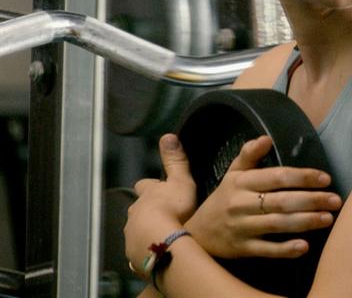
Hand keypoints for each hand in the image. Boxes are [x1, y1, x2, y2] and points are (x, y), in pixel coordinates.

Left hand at [124, 134, 196, 269]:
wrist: (162, 243)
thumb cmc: (173, 209)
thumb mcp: (180, 180)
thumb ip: (175, 160)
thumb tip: (168, 136)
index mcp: (147, 194)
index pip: (144, 186)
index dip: (150, 187)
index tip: (156, 188)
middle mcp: (134, 213)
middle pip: (137, 209)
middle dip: (146, 211)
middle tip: (161, 215)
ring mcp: (132, 235)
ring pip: (136, 230)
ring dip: (146, 231)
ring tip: (161, 236)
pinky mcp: (134, 254)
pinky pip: (139, 251)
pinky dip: (146, 250)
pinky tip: (156, 253)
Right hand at [185, 135, 341, 258]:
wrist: (196, 233)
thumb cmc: (223, 199)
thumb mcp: (232, 174)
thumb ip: (249, 155)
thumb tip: (266, 138)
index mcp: (242, 182)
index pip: (276, 177)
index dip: (302, 176)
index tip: (325, 178)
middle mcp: (242, 204)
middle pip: (282, 201)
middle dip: (312, 200)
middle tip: (336, 200)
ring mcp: (242, 228)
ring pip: (278, 224)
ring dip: (306, 222)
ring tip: (329, 219)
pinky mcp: (243, 249)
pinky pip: (267, 249)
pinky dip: (285, 249)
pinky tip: (304, 246)